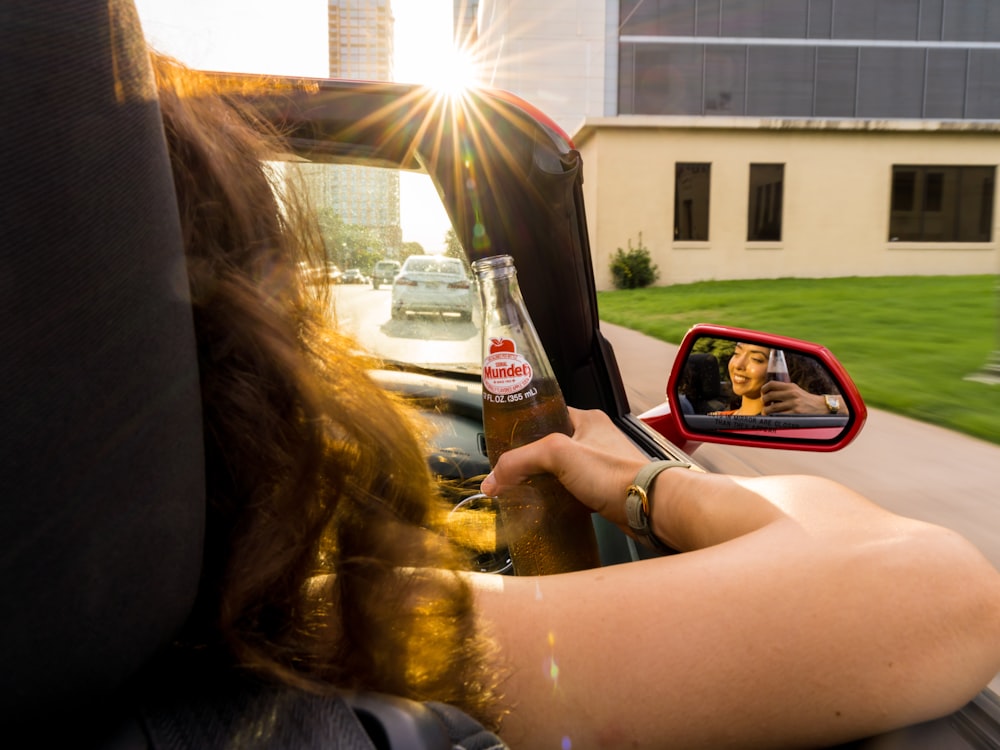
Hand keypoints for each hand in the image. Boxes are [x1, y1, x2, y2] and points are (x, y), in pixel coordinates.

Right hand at [480, 408, 647, 528]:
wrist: (648, 506)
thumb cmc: (614, 473)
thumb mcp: (558, 455)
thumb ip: (521, 461)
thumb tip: (493, 478)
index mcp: (586, 419)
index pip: (546, 415)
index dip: (523, 428)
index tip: (505, 442)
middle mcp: (593, 439)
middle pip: (551, 445)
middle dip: (531, 460)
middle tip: (511, 471)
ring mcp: (599, 465)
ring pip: (562, 469)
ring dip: (544, 480)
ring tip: (523, 489)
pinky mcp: (602, 489)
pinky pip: (573, 490)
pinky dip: (559, 497)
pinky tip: (547, 506)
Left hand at [761, 381, 829, 414]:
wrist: (821, 406)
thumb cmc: (805, 399)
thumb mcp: (795, 390)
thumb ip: (783, 390)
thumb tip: (767, 393)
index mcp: (790, 386)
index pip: (771, 384)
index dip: (764, 389)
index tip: (763, 394)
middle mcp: (791, 394)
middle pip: (769, 396)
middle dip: (763, 401)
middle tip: (765, 404)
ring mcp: (793, 404)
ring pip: (771, 408)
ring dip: (766, 411)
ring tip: (766, 412)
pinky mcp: (795, 413)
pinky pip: (779, 416)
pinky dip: (773, 417)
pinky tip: (773, 417)